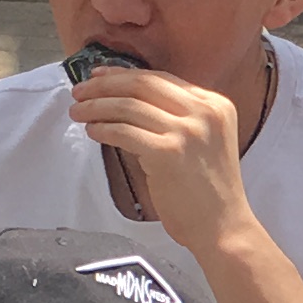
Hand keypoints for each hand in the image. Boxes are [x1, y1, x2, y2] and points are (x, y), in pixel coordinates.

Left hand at [67, 58, 254, 256]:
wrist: (224, 228)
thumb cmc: (208, 193)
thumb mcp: (203, 142)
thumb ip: (176, 119)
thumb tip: (125, 102)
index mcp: (215, 105)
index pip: (161, 79)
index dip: (123, 74)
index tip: (98, 77)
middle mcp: (204, 112)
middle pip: (142, 84)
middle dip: (104, 86)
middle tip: (79, 92)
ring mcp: (188, 131)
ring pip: (129, 106)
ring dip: (97, 107)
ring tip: (78, 113)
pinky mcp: (170, 152)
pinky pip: (125, 132)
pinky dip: (103, 129)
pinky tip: (93, 132)